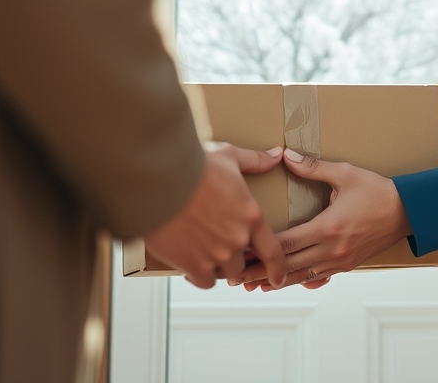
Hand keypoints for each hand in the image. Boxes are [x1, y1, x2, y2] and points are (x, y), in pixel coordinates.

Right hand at [145, 143, 287, 288]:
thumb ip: (254, 161)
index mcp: (250, 215)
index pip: (273, 251)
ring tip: (203, 252)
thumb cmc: (193, 165)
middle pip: (243, 263)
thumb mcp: (228, 156)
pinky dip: (198, 275)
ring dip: (217, 266)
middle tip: (220, 249)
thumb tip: (275, 156)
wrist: (160, 180)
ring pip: (224, 273)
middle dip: (235, 258)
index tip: (277, 278)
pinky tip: (190, 265)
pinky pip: (203, 281)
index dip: (277, 269)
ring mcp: (217, 255)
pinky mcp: (194, 265)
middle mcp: (238, 239)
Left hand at [234, 148, 410, 288]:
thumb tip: (286, 156)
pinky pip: (316, 278)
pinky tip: (283, 283)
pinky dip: (297, 281)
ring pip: (301, 277)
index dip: (260, 247)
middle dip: (260, 271)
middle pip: (288, 266)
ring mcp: (340, 260)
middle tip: (235, 275)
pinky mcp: (346, 265)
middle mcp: (332, 249)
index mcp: (328, 227)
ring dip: (275, 281)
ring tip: (252, 285)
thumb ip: (314, 167)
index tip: (241, 248)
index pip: (286, 242)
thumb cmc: (377, 191)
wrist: (408, 212)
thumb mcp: (346, 174)